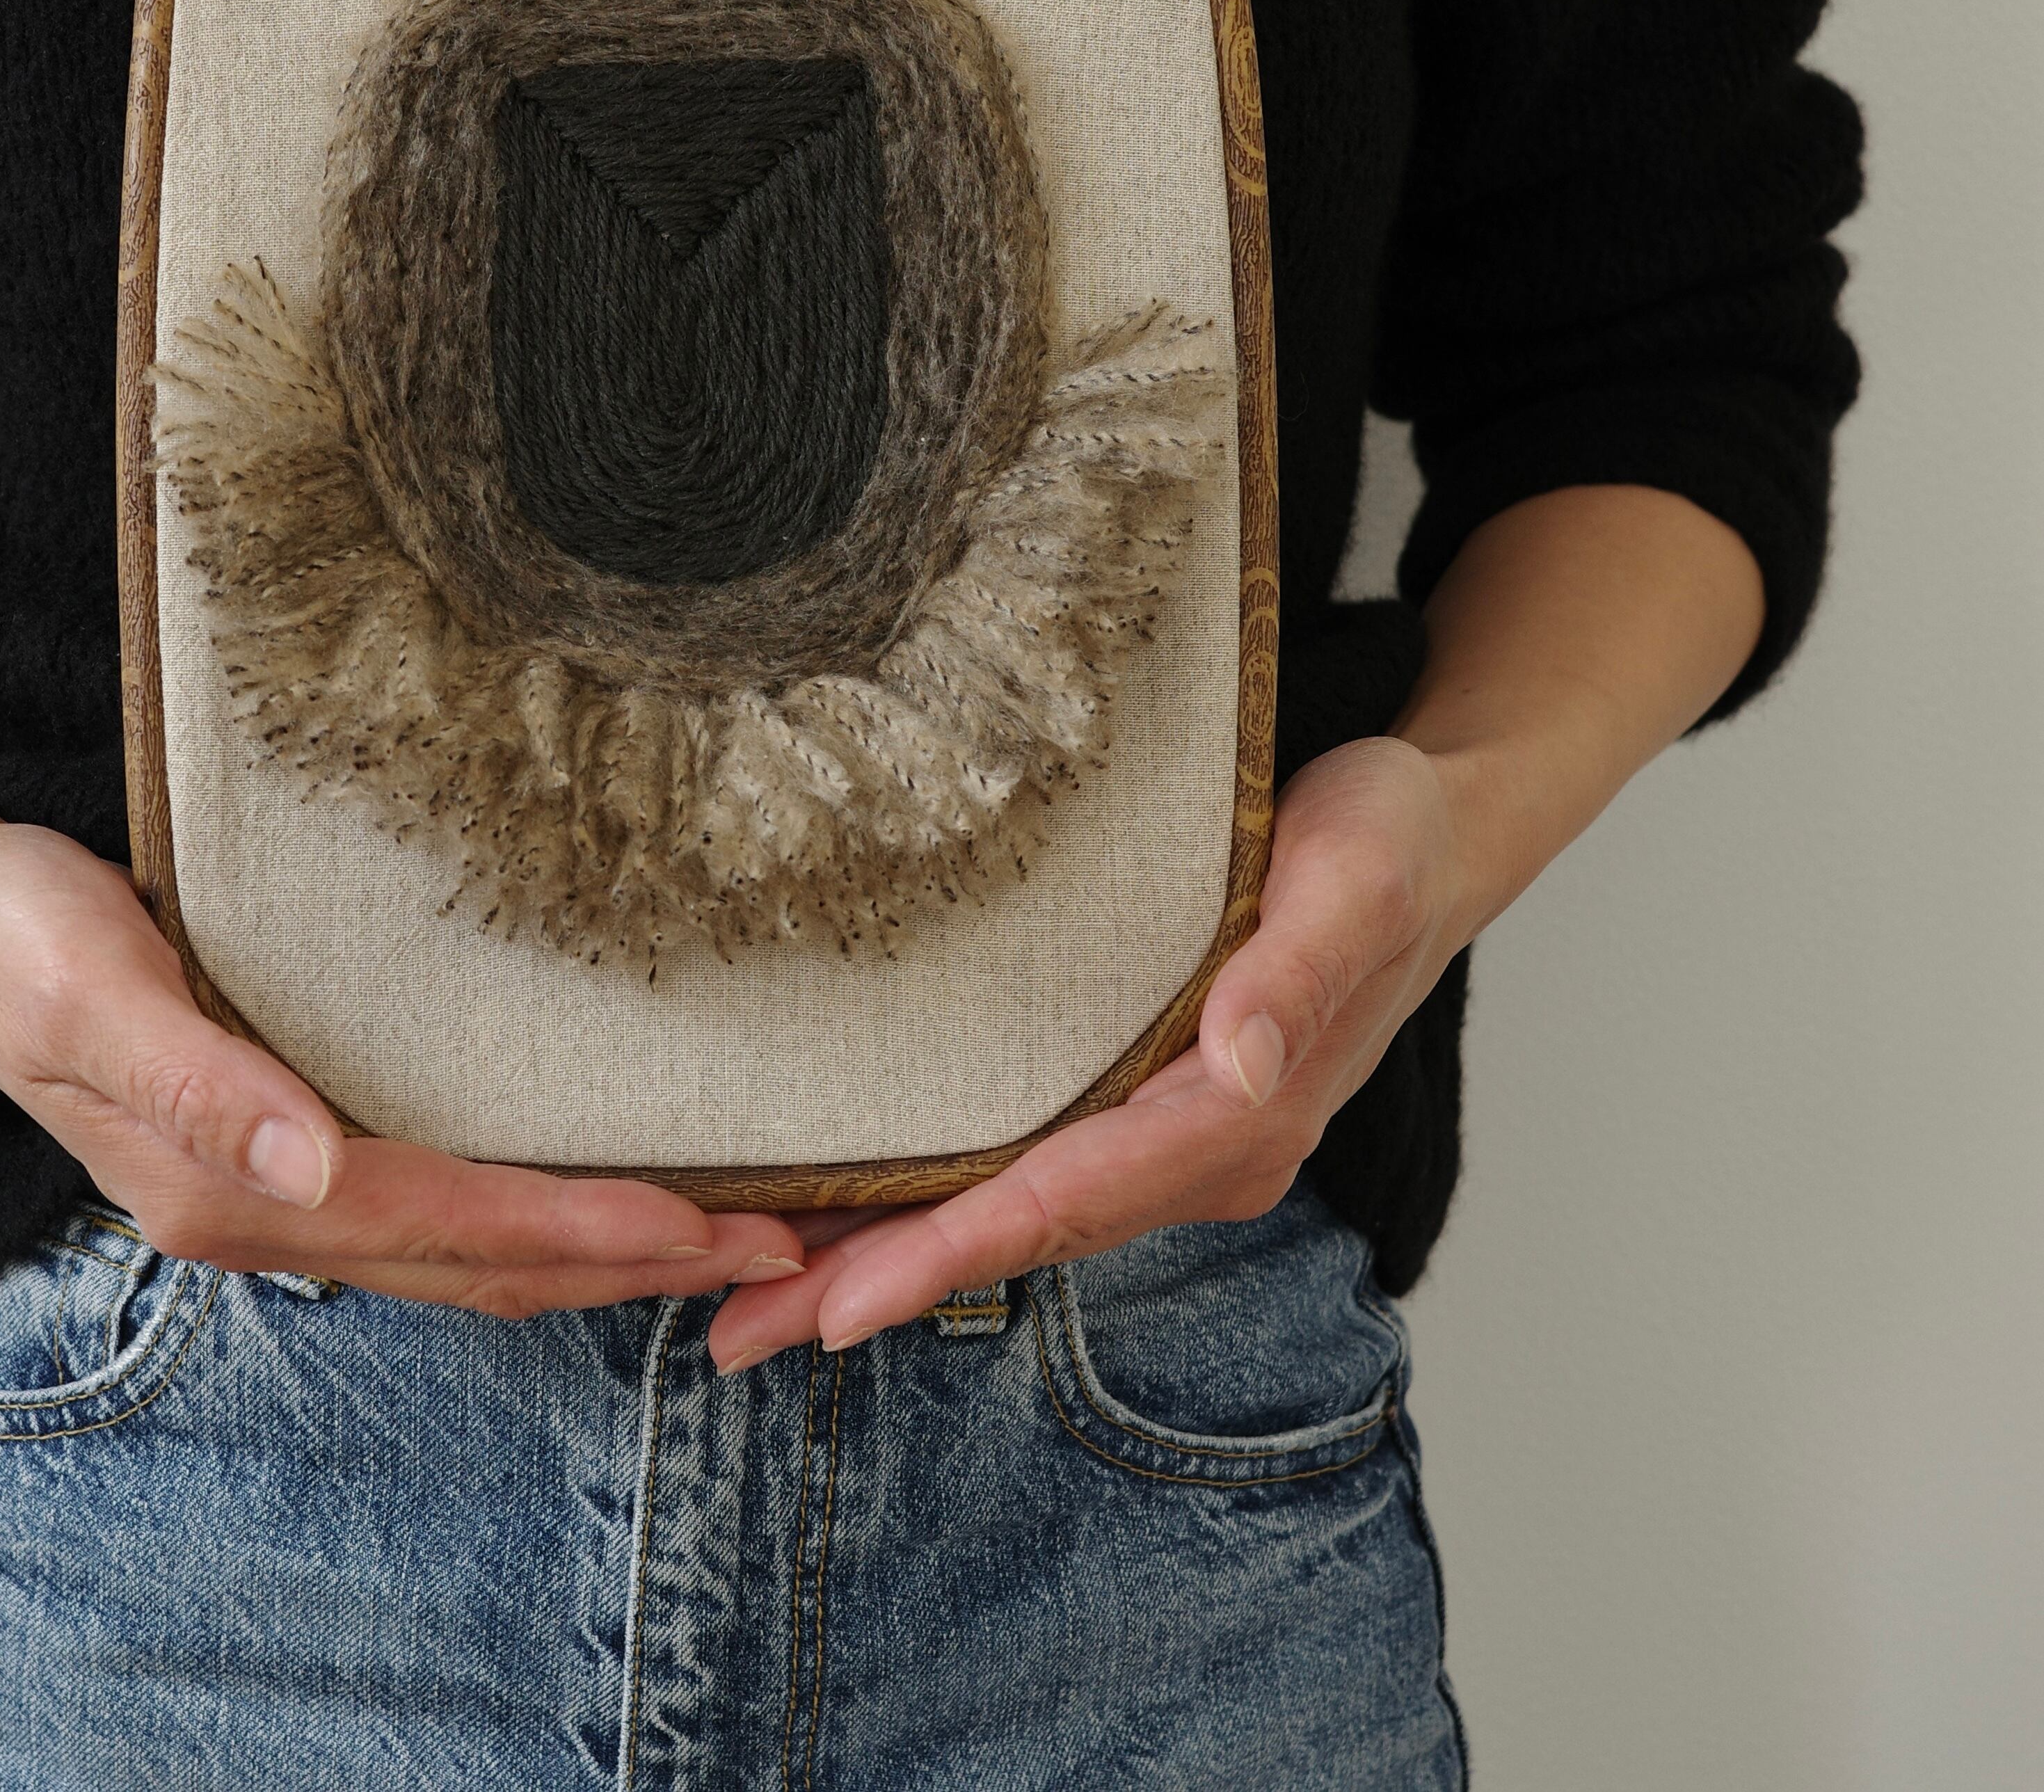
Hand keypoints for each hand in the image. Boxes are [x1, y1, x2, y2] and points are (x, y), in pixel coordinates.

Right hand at [0, 811, 808, 1315]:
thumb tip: (308, 1167)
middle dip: (632, 1270)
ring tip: (715, 1246)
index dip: (591, 1235)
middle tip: (780, 1256)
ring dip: (593, 1258)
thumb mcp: (89, 985)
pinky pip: (428, 1210)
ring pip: (463, 1253)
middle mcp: (262, 1207)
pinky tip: (576, 1203)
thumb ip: (199, 1081)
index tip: (715, 1232)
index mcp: (231, 1184)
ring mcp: (265, 1188)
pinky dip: (523, 1225)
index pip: (455, 1225)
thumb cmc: (8, 930)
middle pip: (481, 1264)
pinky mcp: (271, 1147)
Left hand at [705, 735, 1473, 1369]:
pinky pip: (1026, 1173)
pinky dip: (932, 1208)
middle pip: (1021, 1231)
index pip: (1069, 1196)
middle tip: (735, 1330)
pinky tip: (851, 1221)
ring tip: (754, 1298)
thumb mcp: (1357, 877)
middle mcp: (1202, 1148)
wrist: (1428, 834)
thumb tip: (1238, 1066)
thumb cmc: (1392, 840)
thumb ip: (1295, 973)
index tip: (841, 1300)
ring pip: (1012, 1215)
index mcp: (1243, 1112)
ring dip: (885, 1259)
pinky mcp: (1147, 1104)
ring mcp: (1172, 1137)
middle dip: (878, 1284)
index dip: (951, 1248)